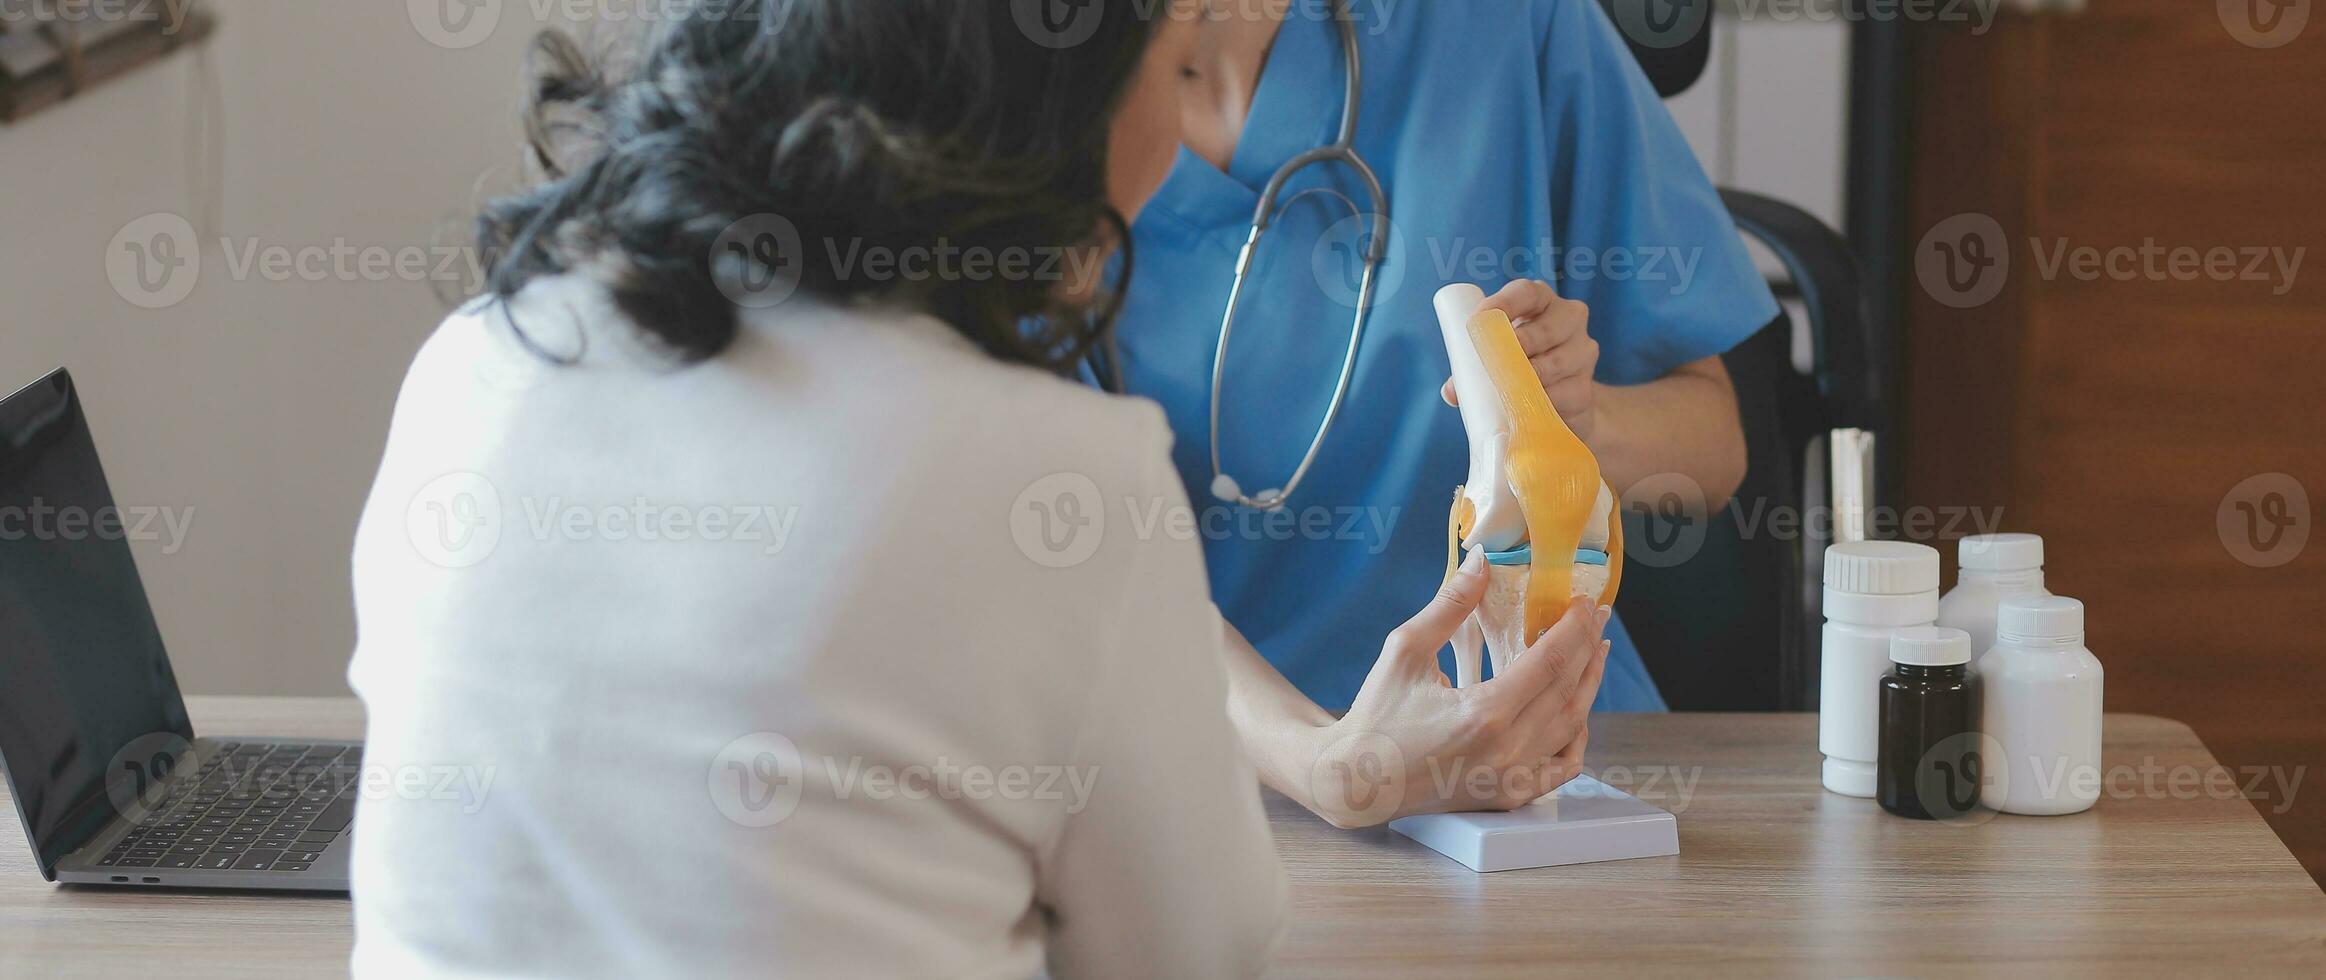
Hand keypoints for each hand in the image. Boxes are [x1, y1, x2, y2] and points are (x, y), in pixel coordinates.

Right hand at [1303, 551, 1612, 828]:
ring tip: (1595, 652)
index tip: (1584, 603)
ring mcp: (1512, 778)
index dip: (1575, 628)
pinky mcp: (1509, 795)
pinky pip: (1562, 767)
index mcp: (1484, 713)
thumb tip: (1481, 560)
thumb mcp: (1406, 649)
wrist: (1356, 780)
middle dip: (1588, 648)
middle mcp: (1507, 750)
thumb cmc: (1377, 714)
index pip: (1551, 662)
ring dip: (1588, 685)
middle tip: (1597, 618)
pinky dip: (1577, 737)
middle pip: (1570, 691)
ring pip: (1572, 727)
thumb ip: (1450, 605)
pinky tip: (1578, 711)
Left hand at [1440, 279, 1600, 442]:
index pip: (1526, 293)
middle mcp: (1568, 319)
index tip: (1480, 321)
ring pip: (1556, 363)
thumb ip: (1470, 370)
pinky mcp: (1586, 388)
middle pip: (1545, 329)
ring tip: (1507, 390)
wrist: (1561, 402)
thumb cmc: (1519, 367)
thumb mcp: (1494, 359)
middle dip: (1518, 347)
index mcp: (1541, 301)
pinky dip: (1544, 401)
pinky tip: (1529, 408)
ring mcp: (1583, 352)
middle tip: (1495, 363)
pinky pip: (1565, 394)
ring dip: (1529, 378)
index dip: (1504, 304)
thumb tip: (1451, 391)